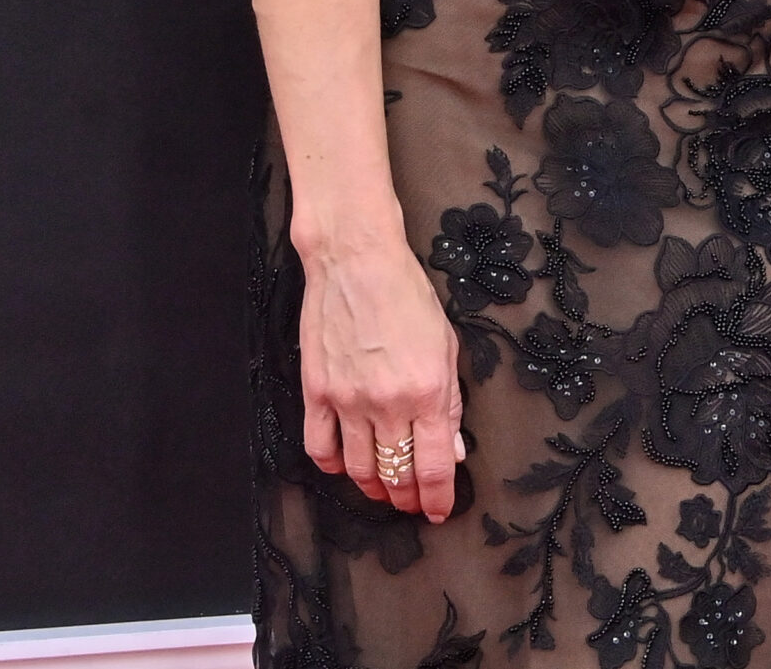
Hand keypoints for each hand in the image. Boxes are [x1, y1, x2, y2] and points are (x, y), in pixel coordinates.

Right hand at [298, 230, 469, 521]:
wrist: (357, 262)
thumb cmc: (407, 296)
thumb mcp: (446, 345)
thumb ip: (451, 402)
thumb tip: (454, 449)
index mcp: (427, 390)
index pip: (433, 465)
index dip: (438, 497)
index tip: (441, 510)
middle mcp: (387, 402)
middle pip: (395, 475)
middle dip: (407, 498)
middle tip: (413, 504)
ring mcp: (347, 400)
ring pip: (358, 469)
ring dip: (374, 489)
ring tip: (384, 491)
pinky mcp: (316, 392)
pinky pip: (320, 448)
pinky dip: (333, 467)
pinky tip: (346, 466)